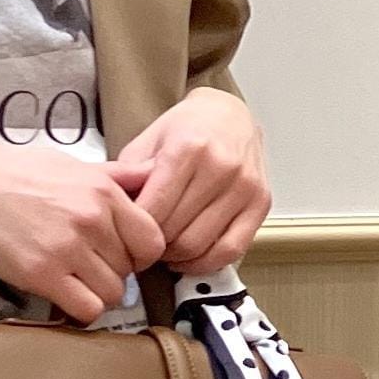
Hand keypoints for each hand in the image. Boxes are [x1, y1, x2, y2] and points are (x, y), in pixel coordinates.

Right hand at [0, 139, 165, 323]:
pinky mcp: (42, 274)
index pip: (152, 240)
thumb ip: (114, 174)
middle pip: (130, 270)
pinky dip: (79, 310)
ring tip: (73, 282)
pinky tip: (63, 296)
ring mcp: (68, 248)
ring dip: (96, 294)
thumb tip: (152, 173)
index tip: (119, 255)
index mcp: (103, 191)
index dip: (140, 254)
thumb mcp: (70, 163)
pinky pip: (86, 309)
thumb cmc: (11, 172)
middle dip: (113, 273)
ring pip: (112, 294)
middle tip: (87, 268)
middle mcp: (92, 219)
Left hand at [112, 87, 270, 274]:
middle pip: (175, 231)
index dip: (135, 231)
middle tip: (144, 244)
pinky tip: (189, 258)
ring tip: (165, 249)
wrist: (229, 115)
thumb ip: (130, 178)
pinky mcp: (261, 203)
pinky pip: (230, 251)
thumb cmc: (186, 130)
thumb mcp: (147, 142)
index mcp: (187, 148)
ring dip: (176, 256)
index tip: (127, 236)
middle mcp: (220, 166)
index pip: (154, 210)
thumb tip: (117, 218)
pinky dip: (205, 263)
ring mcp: (243, 186)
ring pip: (199, 245)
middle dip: (154, 245)